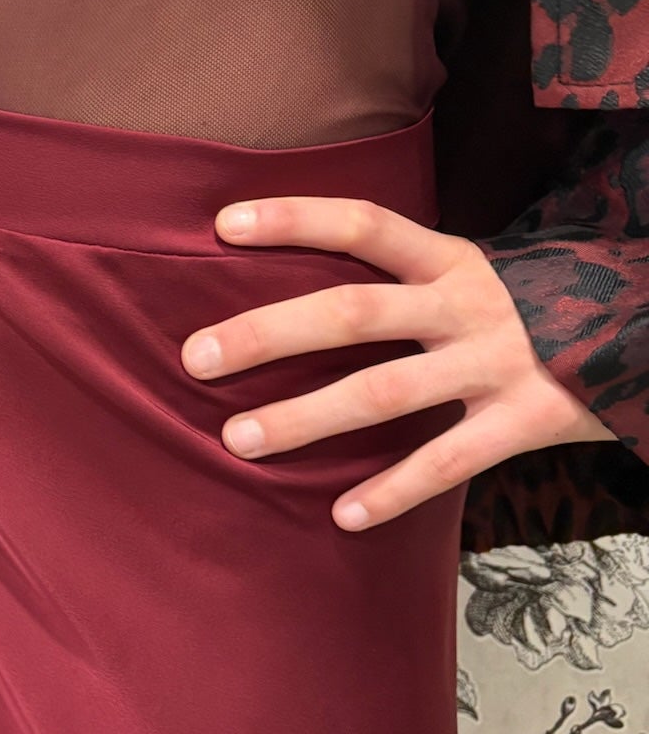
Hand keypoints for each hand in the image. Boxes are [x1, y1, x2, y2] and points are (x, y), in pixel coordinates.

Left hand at [180, 194, 616, 529]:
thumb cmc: (538, 307)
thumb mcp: (476, 276)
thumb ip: (406, 281)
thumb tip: (299, 297)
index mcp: (451, 259)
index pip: (362, 224)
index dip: (294, 219)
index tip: (222, 225)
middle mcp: (467, 304)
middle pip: (352, 311)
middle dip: (268, 334)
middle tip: (195, 357)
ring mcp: (496, 363)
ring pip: (384, 392)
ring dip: (306, 417)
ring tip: (239, 439)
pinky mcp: (527, 421)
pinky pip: (448, 462)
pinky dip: (393, 491)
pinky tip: (342, 515)